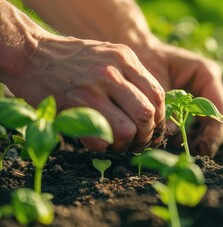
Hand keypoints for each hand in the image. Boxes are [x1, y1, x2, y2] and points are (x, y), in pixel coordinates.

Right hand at [6, 35, 164, 151]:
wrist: (31, 54)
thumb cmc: (74, 59)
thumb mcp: (109, 55)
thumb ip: (132, 76)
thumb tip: (154, 110)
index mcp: (125, 58)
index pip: (158, 95)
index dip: (160, 118)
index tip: (154, 127)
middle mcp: (112, 72)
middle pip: (147, 115)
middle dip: (147, 134)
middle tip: (139, 140)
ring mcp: (92, 90)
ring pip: (128, 130)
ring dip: (126, 143)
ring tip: (118, 142)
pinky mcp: (74, 108)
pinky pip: (101, 139)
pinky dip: (102, 145)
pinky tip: (97, 138)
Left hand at [136, 41, 222, 156]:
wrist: (138, 51)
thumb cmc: (146, 61)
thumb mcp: (155, 82)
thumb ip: (166, 106)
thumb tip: (172, 131)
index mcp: (206, 73)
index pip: (218, 107)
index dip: (214, 130)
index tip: (204, 147)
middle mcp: (210, 84)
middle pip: (219, 117)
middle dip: (211, 137)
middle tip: (199, 154)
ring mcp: (204, 93)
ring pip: (211, 122)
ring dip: (203, 138)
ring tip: (190, 151)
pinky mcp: (195, 102)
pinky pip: (200, 122)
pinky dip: (193, 134)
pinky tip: (180, 143)